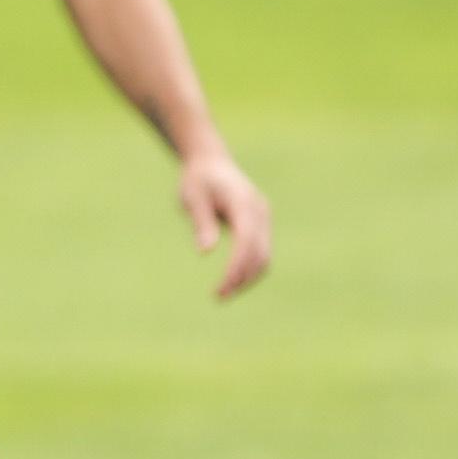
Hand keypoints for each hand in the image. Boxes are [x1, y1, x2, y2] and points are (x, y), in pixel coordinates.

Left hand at [174, 144, 272, 298]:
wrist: (211, 162)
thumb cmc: (198, 180)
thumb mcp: (192, 197)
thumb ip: (201, 222)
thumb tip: (206, 251)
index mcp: (242, 201)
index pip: (246, 240)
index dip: (236, 266)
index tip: (221, 286)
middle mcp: (259, 210)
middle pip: (260, 252)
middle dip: (242, 278)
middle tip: (218, 296)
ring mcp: (264, 217)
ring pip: (264, 256)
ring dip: (248, 278)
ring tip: (224, 293)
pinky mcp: (262, 223)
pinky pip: (262, 251)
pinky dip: (250, 269)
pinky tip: (232, 281)